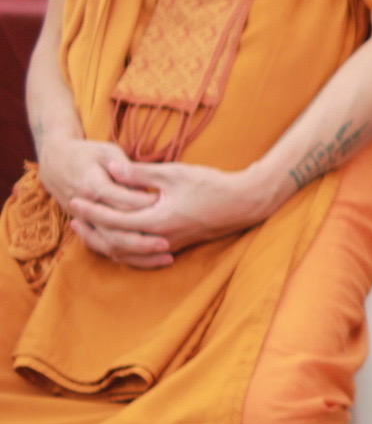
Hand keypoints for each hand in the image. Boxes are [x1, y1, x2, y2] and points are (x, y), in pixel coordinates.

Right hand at [37, 136, 158, 265]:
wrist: (55, 161)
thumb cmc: (87, 153)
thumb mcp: (107, 151)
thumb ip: (128, 168)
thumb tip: (147, 186)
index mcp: (93, 185)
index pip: (123, 201)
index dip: (146, 205)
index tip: (169, 208)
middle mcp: (87, 207)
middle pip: (115, 231)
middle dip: (142, 240)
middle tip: (169, 242)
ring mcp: (83, 219)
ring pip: (109, 244)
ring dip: (137, 254)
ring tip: (167, 257)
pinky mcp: (86, 226)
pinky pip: (104, 247)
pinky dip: (125, 255)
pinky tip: (149, 259)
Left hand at [71, 159, 276, 266]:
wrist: (245, 202)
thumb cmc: (213, 184)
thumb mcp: (175, 173)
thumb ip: (141, 174)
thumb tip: (112, 169)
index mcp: (158, 220)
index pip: (114, 220)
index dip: (92, 210)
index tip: (75, 201)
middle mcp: (160, 238)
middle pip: (115, 243)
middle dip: (92, 231)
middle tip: (73, 219)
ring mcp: (169, 245)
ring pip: (127, 253)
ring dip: (105, 242)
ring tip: (90, 230)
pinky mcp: (177, 246)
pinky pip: (141, 254)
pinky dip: (124, 249)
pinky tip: (118, 238)